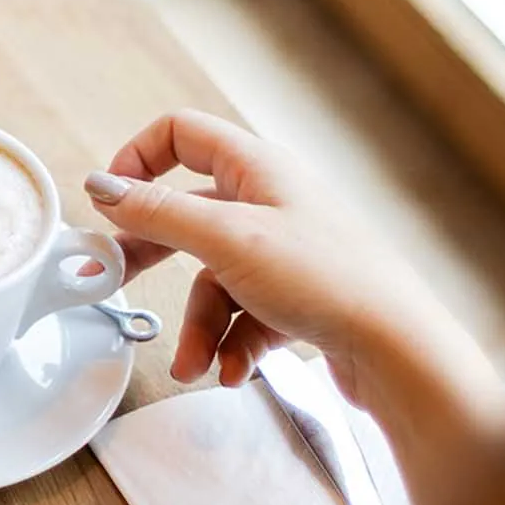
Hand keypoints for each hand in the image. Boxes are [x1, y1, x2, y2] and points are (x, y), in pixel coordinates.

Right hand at [85, 110, 504, 504]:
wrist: (402, 351)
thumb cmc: (328, 281)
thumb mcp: (226, 240)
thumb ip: (157, 211)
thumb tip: (101, 186)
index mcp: (258, 168)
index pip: (182, 134)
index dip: (138, 159)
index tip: (109, 201)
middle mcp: (272, 203)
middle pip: (189, 214)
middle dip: (151, 253)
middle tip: (112, 278)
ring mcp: (287, 252)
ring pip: (214, 278)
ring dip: (199, 325)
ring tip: (194, 362)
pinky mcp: (300, 298)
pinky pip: (245, 315)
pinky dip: (232, 344)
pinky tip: (233, 371)